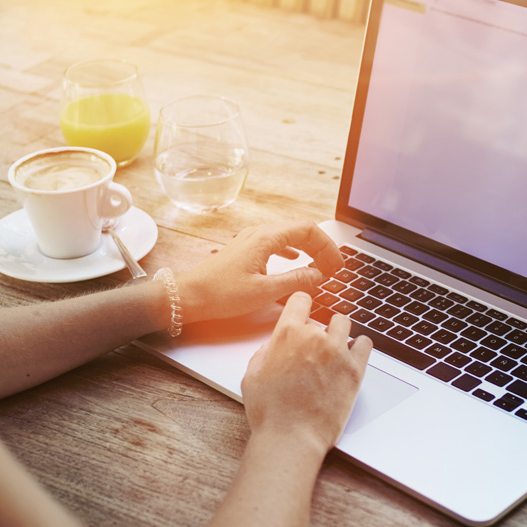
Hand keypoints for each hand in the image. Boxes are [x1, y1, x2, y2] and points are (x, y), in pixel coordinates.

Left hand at [178, 222, 343, 324]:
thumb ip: (296, 281)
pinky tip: (295, 259)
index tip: (338, 265)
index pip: (308, 230)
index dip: (328, 246)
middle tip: (334, 269)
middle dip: (321, 248)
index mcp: (266, 238)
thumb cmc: (221, 294)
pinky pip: (276, 243)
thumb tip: (318, 275)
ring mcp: (250, 241)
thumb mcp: (265, 291)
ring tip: (320, 266)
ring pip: (288, 236)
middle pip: (300, 230)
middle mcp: (259, 234)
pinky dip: (292, 251)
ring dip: (308, 249)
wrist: (188, 297)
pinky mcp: (245, 251)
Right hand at [241, 292, 372, 451]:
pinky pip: (365, 343)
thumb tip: (274, 346)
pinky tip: (352, 354)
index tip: (304, 311)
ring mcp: (337, 352)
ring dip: (338, 334)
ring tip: (333, 350)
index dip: (301, 305)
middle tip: (313, 351)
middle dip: (317, 332)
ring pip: (344, 324)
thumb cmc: (270, 412)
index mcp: (287, 335)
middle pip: (322, 318)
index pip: (300, 300)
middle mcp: (314, 338)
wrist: (291, 437)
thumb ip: (264, 353)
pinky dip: (359, 346)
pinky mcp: (354, 370)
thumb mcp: (252, 375)